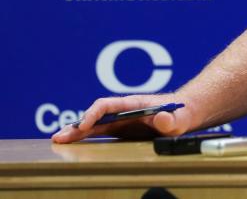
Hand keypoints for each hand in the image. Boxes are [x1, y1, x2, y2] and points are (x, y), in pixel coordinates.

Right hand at [51, 94, 194, 143]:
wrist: (186, 113)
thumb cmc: (182, 114)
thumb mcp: (180, 119)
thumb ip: (171, 119)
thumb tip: (162, 118)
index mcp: (134, 103)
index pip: (108, 105)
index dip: (94, 113)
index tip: (84, 125)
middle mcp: (124, 110)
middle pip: (96, 115)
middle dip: (77, 125)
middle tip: (61, 137)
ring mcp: (122, 119)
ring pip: (95, 124)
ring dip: (77, 131)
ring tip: (59, 140)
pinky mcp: (122, 129)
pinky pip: (100, 132)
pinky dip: (86, 136)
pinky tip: (73, 143)